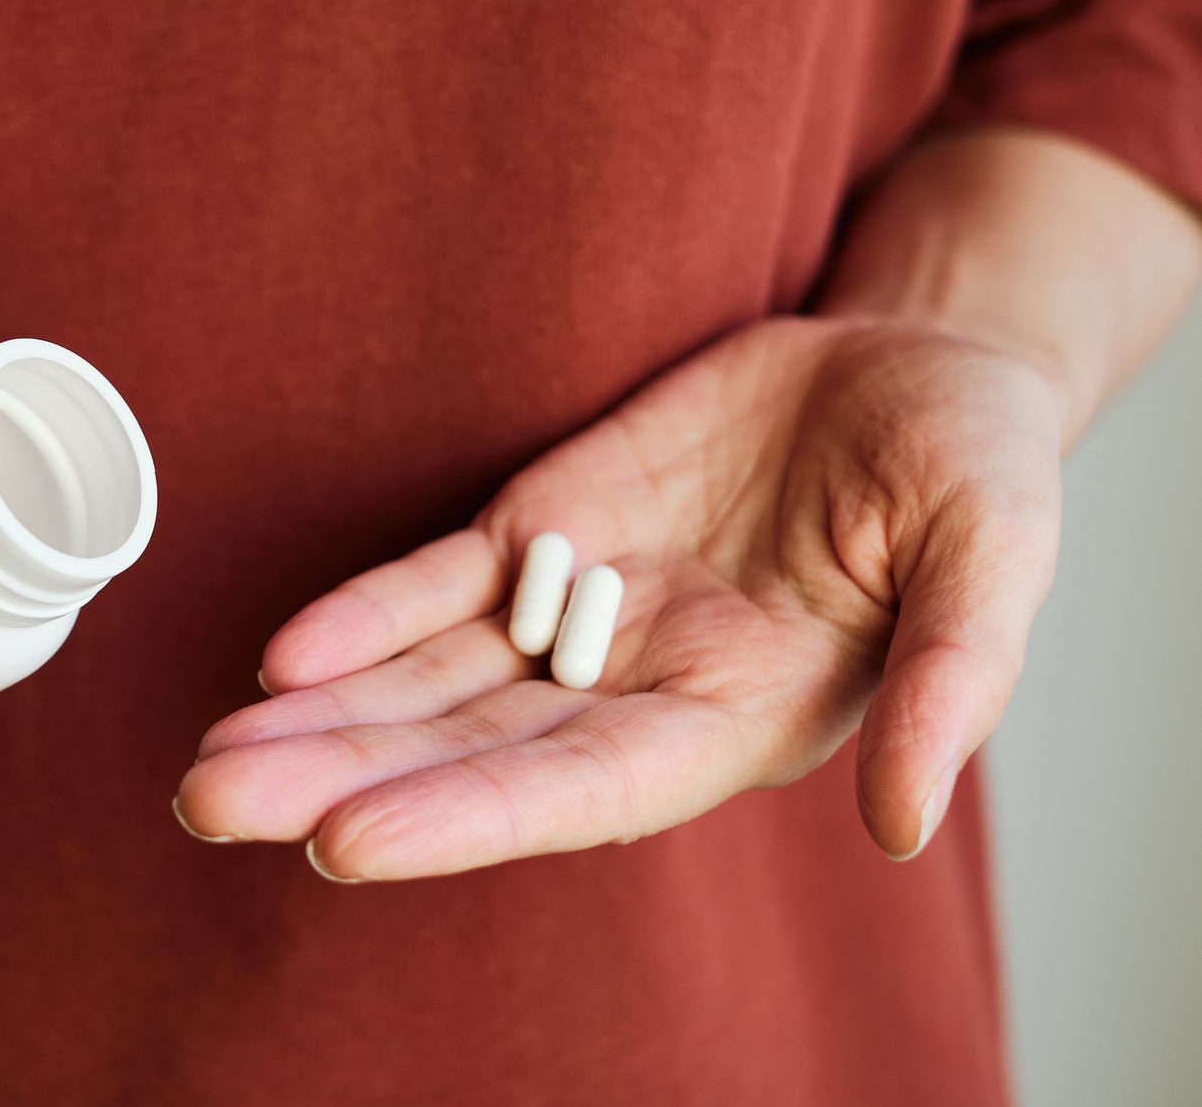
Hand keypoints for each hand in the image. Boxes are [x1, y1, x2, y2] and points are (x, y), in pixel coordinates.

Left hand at [175, 315, 1064, 879]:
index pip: (578, 787)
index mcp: (734, 719)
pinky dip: (364, 615)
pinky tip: (285, 653)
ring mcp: (577, 607)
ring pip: (428, 679)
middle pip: (466, 748)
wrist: (913, 360)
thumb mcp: (994, 559)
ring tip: (209, 756)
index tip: (343, 842)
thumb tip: (908, 825)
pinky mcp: (542, 526)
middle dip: (338, 778)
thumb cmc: (971, 469)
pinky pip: (438, 582)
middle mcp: (634, 685)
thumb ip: (954, 685)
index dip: (464, 815)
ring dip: (320, 715)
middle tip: (207, 801)